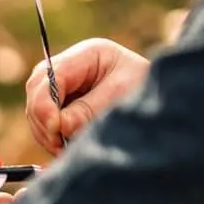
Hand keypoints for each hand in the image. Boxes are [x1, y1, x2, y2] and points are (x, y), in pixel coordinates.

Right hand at [26, 38, 149, 154]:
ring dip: (46, 132)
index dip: (45, 101)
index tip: (54, 127)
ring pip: (37, 110)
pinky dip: (51, 138)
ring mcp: (66, 88)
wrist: (166, 102)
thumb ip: (88, 109)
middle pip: (37, 90)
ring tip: (64, 148)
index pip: (50, 74)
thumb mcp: (120, 97)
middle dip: (43, 118)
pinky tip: (65, 148)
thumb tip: (60, 126)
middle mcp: (71, 68)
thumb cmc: (146, 91)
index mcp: (87, 55)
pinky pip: (46, 123)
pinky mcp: (65, 107)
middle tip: (58, 142)